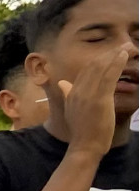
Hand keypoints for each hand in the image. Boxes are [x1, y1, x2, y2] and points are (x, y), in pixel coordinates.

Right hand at [49, 42, 136, 157]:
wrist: (84, 146)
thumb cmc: (83, 131)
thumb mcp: (72, 110)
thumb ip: (68, 94)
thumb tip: (62, 83)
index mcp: (72, 92)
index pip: (87, 69)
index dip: (101, 58)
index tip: (114, 51)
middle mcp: (78, 90)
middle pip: (94, 65)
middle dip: (111, 52)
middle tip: (125, 44)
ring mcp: (88, 95)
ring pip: (101, 68)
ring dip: (116, 54)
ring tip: (128, 46)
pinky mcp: (99, 100)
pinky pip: (108, 76)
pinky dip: (116, 63)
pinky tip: (124, 55)